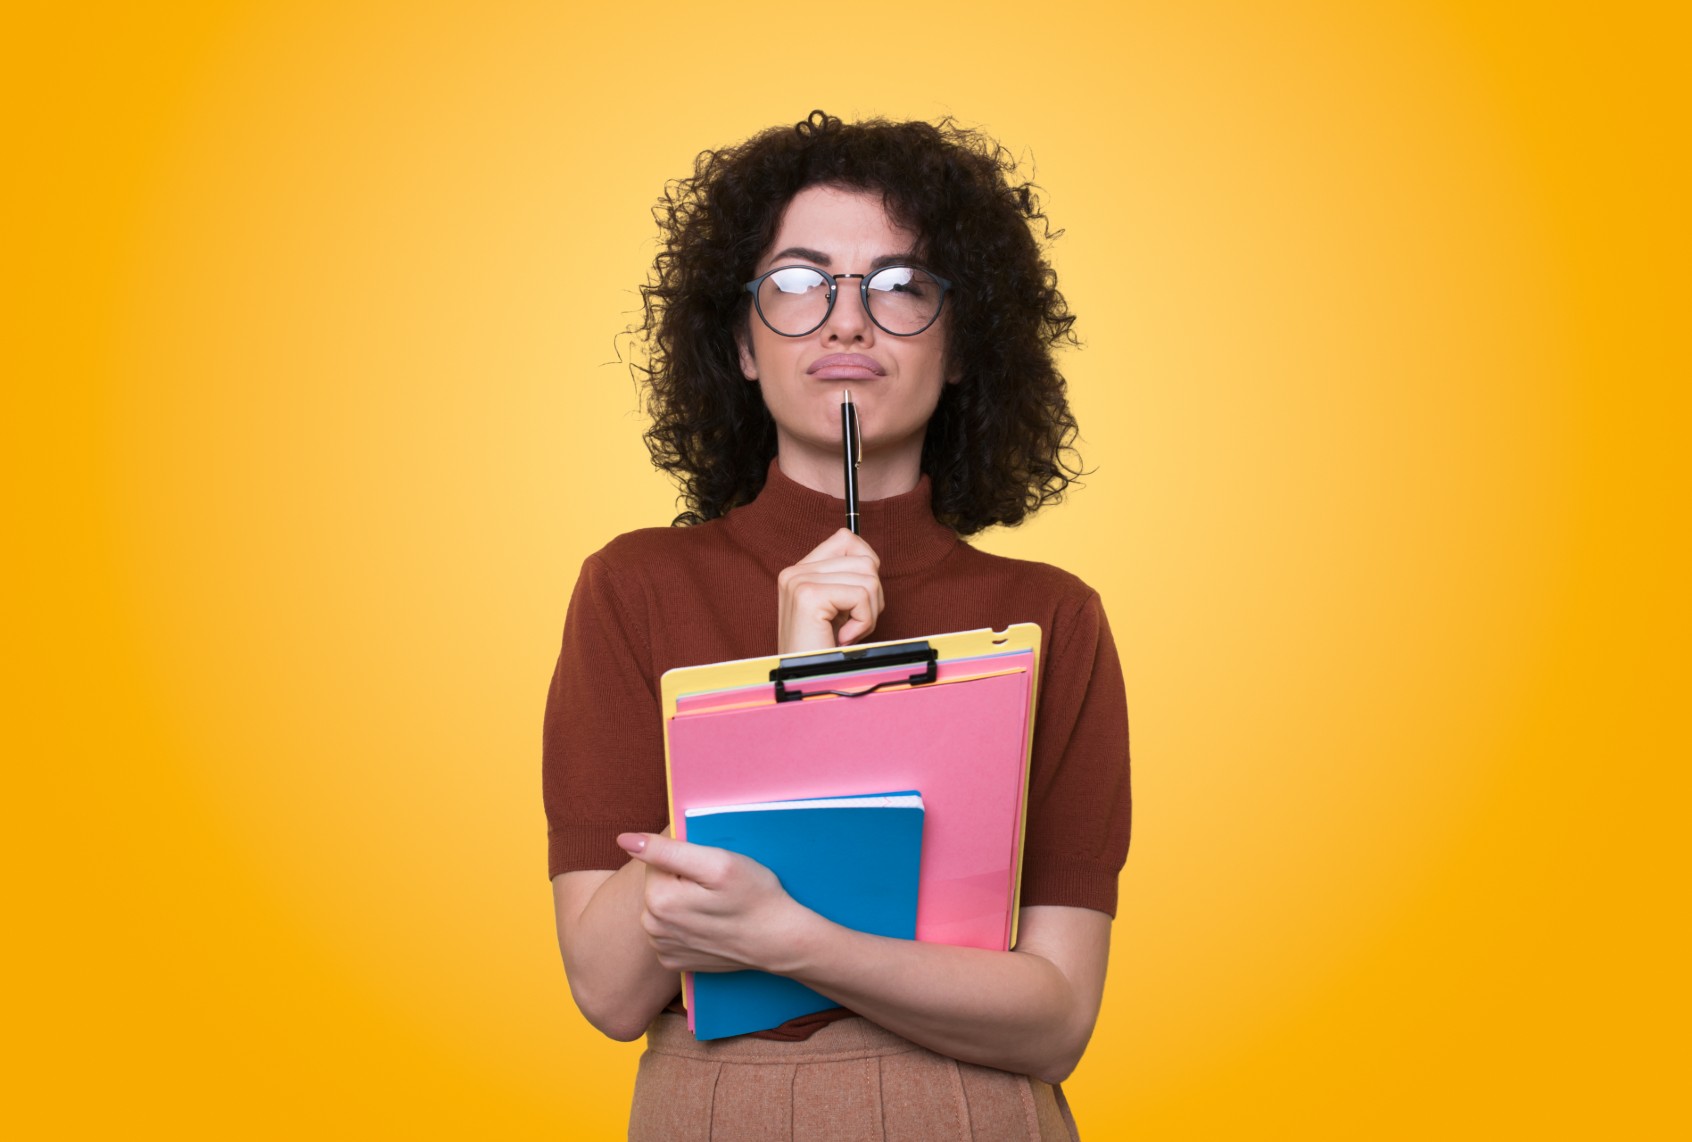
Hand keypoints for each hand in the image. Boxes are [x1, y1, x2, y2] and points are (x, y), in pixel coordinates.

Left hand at [616, 832, 812, 974]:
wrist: (779, 941)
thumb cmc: (754, 897)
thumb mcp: (717, 862)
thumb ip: (666, 849)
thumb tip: (624, 839)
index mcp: (658, 899)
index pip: (656, 858)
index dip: (685, 857)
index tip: (710, 869)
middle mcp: (652, 927)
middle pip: (659, 882)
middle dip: (683, 879)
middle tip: (716, 888)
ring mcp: (662, 947)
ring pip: (664, 905)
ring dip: (685, 900)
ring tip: (716, 906)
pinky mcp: (673, 960)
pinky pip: (671, 928)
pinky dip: (688, 922)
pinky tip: (711, 924)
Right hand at [777, 528, 883, 652]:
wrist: (807, 683)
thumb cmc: (825, 652)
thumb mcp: (836, 610)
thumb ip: (846, 580)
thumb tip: (871, 560)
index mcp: (799, 572)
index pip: (846, 539)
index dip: (867, 565)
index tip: (859, 598)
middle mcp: (795, 572)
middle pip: (864, 559)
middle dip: (872, 597)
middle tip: (852, 624)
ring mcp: (799, 581)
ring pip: (868, 577)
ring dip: (868, 611)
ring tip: (847, 632)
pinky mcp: (808, 596)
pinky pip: (861, 595)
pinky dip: (863, 622)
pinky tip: (843, 637)